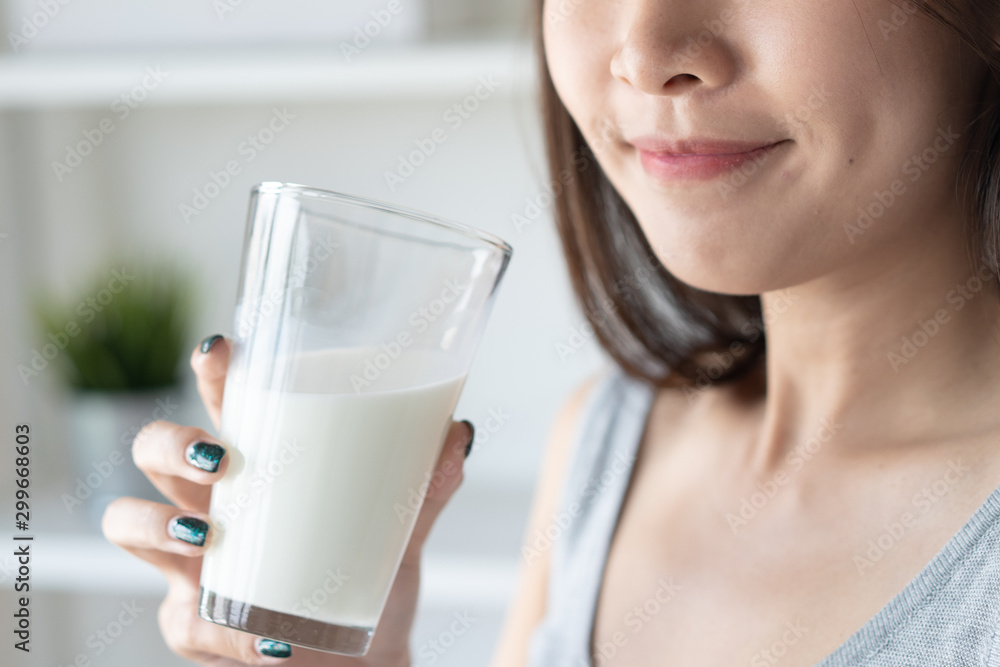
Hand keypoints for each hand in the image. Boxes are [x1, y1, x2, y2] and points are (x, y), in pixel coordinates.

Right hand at [102, 334, 473, 665]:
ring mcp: (191, 562)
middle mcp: (213, 501)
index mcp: (260, 462)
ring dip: (160, 525)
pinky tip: (272, 637)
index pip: (223, 401)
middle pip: (152, 449)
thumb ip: (428, 483)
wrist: (366, 660)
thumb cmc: (370, 575)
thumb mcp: (402, 526)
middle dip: (170, 444)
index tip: (221, 350)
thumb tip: (459, 434)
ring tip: (210, 535)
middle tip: (220, 458)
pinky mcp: (192, 622)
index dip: (211, 371)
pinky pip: (185, 622)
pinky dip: (227, 630)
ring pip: (129, 523)